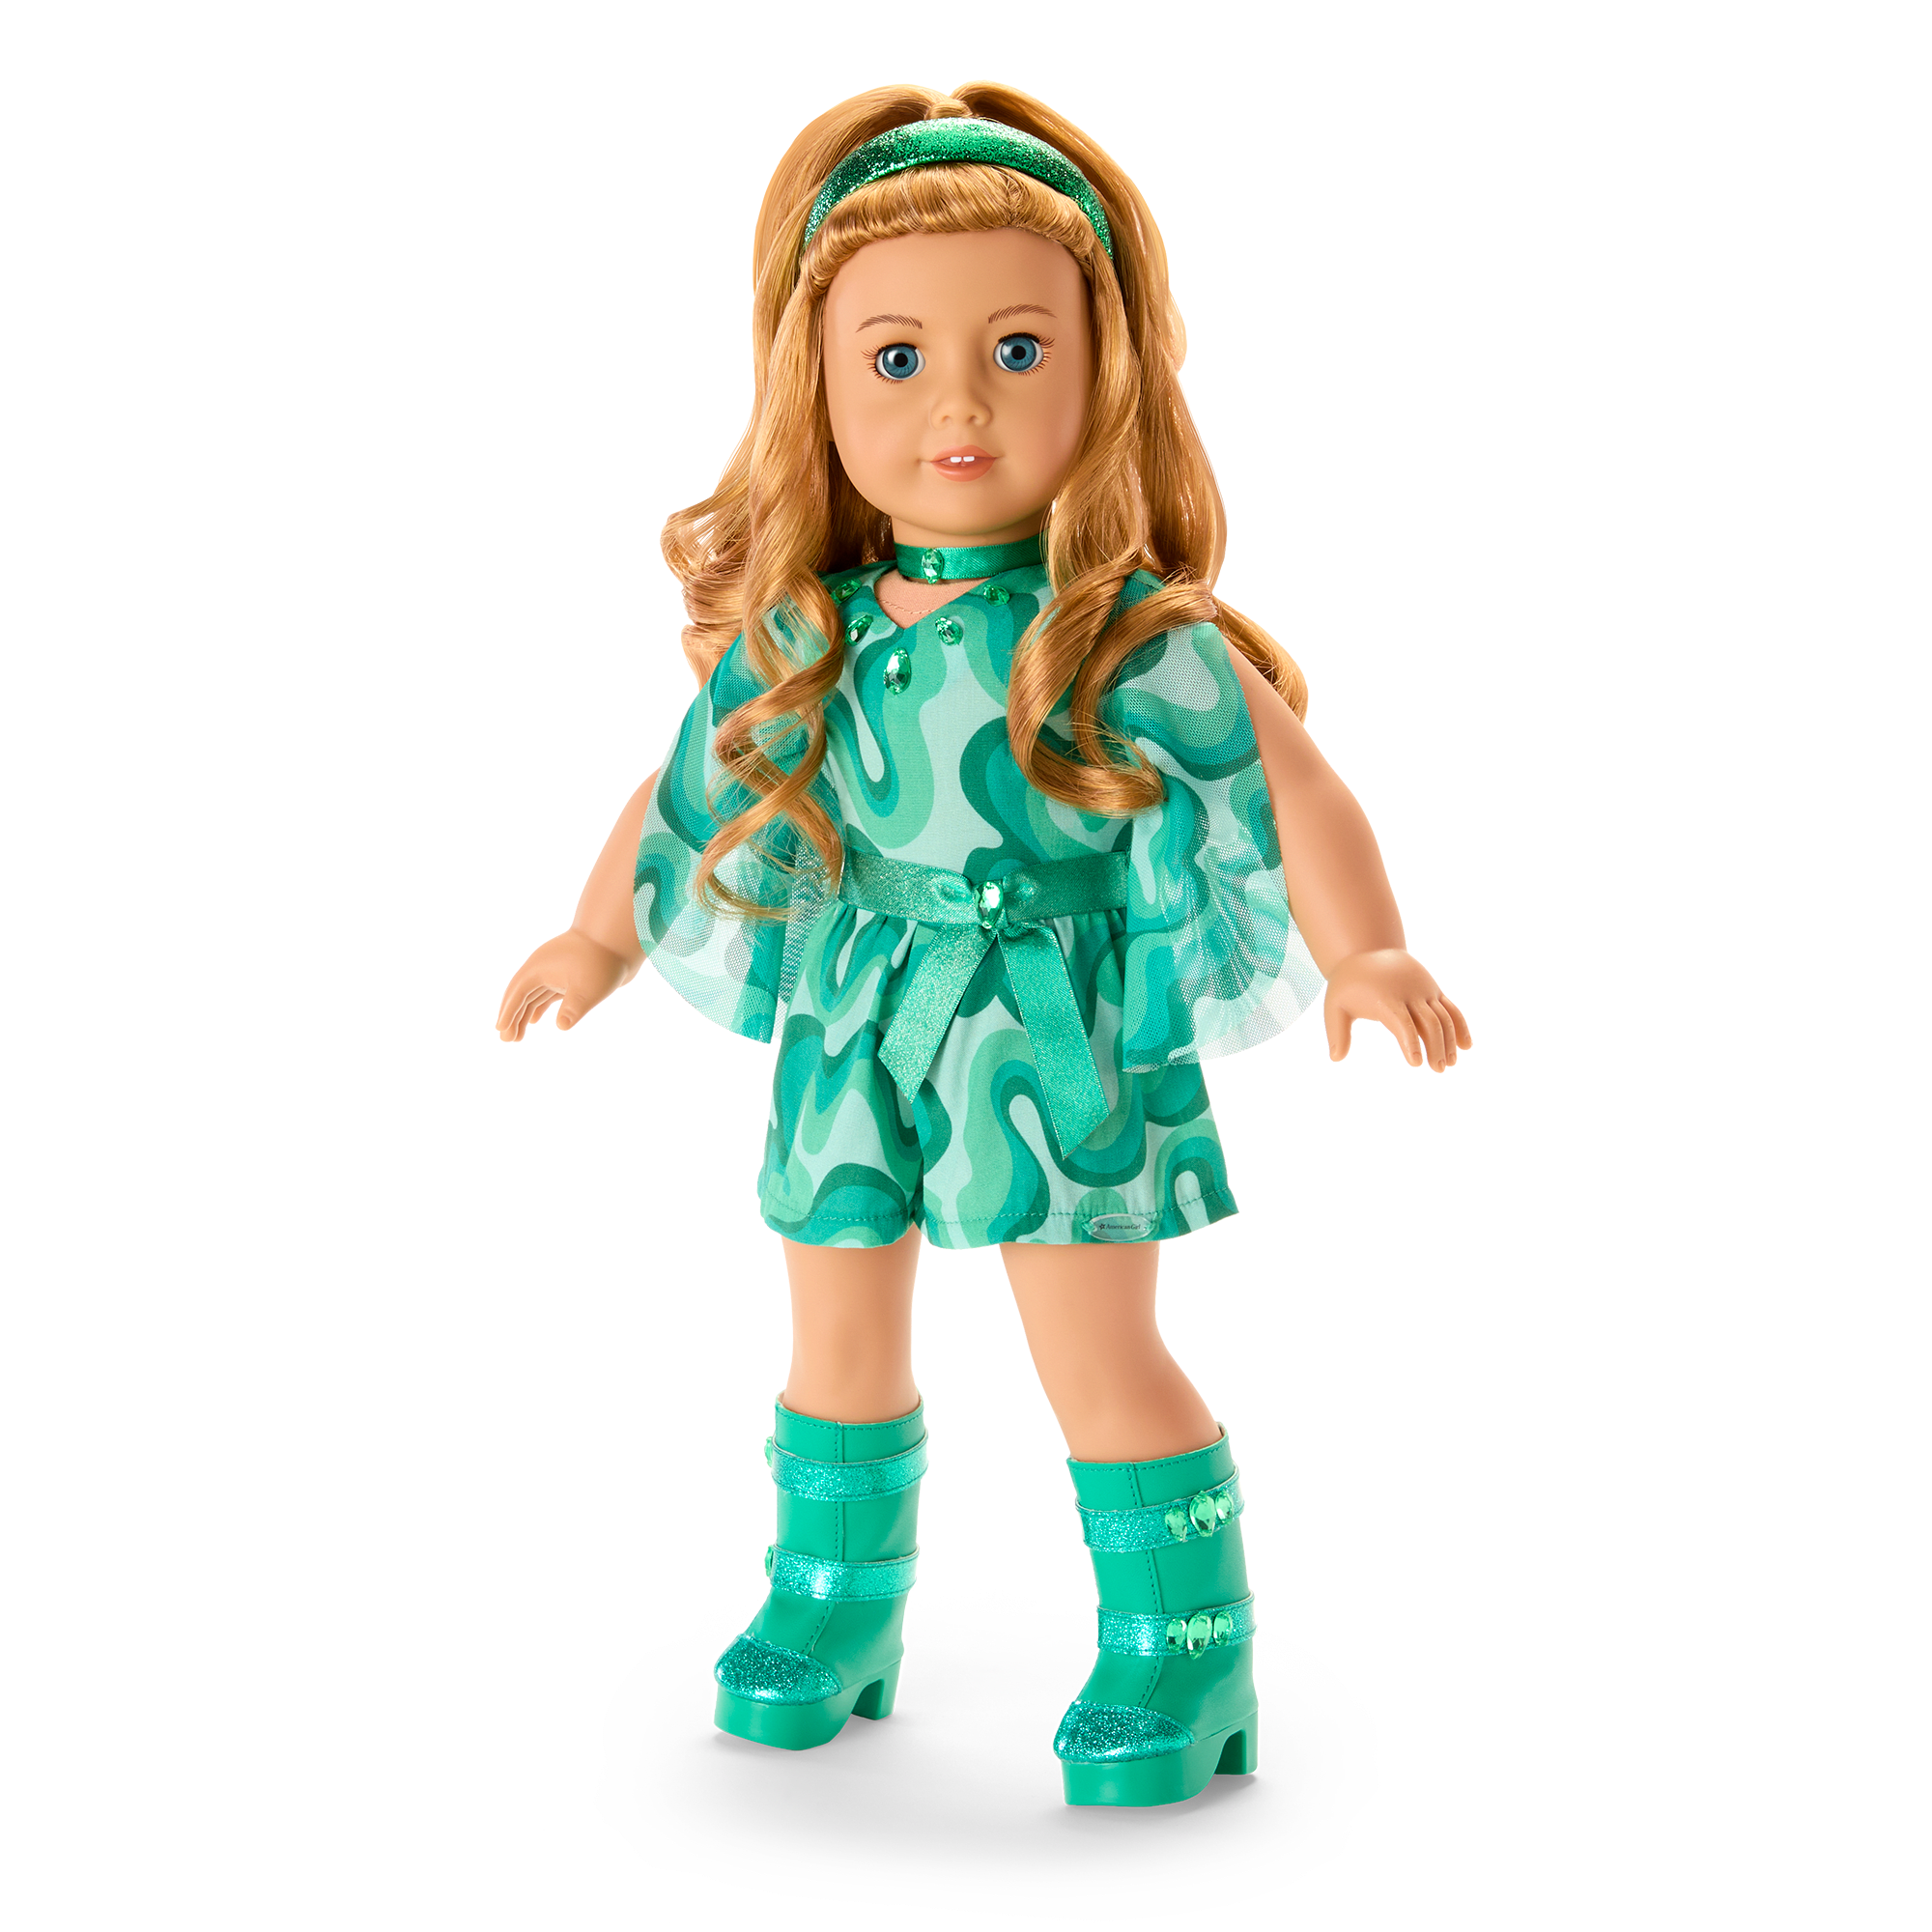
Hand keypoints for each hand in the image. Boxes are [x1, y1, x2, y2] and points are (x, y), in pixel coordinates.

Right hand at [495, 929, 634, 1041]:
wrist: (618, 940)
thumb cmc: (602, 960)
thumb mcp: (589, 987)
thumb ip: (574, 1007)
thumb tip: (562, 1026)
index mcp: (540, 968)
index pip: (518, 994)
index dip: (509, 1012)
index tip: (501, 1031)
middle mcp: (543, 969)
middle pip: (521, 995)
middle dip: (512, 1016)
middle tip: (507, 1040)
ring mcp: (554, 972)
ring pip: (532, 996)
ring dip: (523, 1014)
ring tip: (517, 1036)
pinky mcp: (567, 977)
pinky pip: (545, 994)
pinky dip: (538, 1006)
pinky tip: (533, 1020)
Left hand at [1322, 949, 1471, 1070]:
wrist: (1369, 950)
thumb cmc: (1350, 983)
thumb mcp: (1335, 1005)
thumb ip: (1337, 1033)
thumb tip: (1336, 1057)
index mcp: (1386, 1000)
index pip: (1403, 1023)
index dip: (1411, 1042)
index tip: (1417, 1063)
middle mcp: (1409, 994)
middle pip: (1429, 1023)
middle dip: (1436, 1046)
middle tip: (1438, 1069)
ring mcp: (1424, 991)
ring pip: (1443, 1017)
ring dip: (1449, 1041)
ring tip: (1449, 1064)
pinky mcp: (1433, 990)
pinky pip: (1450, 1008)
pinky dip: (1460, 1026)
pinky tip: (1466, 1045)